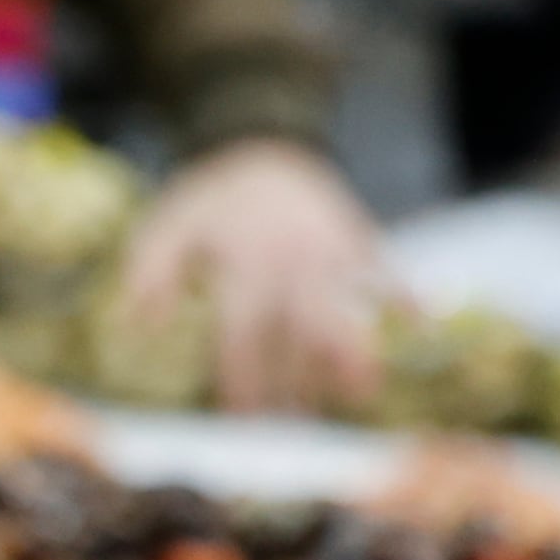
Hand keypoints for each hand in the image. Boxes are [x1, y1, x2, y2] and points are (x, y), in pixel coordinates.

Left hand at [120, 138, 385, 412]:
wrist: (264, 137)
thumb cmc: (212, 196)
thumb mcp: (168, 224)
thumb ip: (150, 271)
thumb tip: (136, 324)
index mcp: (244, 261)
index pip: (243, 331)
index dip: (242, 374)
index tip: (242, 415)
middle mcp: (290, 259)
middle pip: (296, 330)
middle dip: (297, 378)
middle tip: (296, 423)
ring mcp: (329, 248)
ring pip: (344, 306)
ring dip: (352, 350)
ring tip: (360, 393)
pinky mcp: (356, 237)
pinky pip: (385, 268)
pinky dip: (406, 294)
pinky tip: (423, 324)